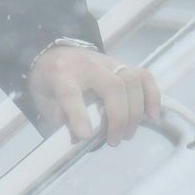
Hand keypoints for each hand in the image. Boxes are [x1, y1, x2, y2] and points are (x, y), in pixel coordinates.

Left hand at [28, 44, 160, 145]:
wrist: (55, 53)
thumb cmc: (49, 80)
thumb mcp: (42, 99)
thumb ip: (58, 117)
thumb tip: (79, 136)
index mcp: (61, 74)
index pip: (70, 92)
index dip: (79, 115)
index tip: (86, 136)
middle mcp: (87, 65)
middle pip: (112, 86)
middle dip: (118, 117)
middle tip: (114, 140)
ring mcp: (108, 62)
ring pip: (131, 80)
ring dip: (135, 111)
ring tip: (128, 133)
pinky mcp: (123, 64)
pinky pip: (144, 76)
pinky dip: (152, 96)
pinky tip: (151, 116)